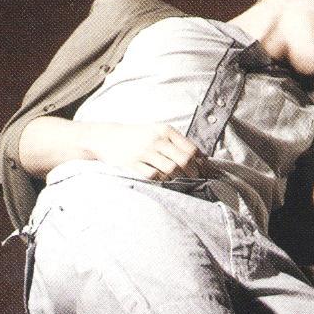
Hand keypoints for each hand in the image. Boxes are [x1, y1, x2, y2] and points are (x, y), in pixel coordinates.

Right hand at [86, 121, 205, 183]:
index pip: (190, 149)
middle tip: (195, 180)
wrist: (109, 138)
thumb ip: (177, 142)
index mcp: (165, 130)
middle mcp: (156, 140)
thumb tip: (200, 158)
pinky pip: (154, 176)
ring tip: (181, 182)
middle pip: (184, 160)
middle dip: (193, 173)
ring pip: (171, 170)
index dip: (200, 163)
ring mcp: (144, 152)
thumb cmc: (138, 136)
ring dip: (178, 179)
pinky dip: (162, 181)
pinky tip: (164, 182)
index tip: (204, 171)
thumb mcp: (157, 131)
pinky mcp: (133, 164)